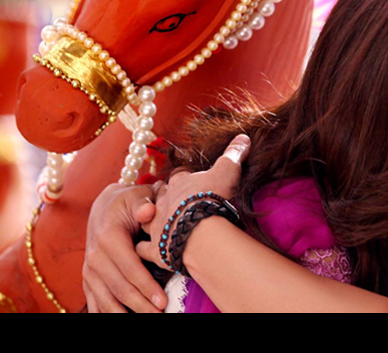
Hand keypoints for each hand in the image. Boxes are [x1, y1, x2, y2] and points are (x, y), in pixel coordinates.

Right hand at [83, 182, 166, 313]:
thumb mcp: (137, 196)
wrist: (104, 207)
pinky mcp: (88, 280)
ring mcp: (89, 271)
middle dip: (141, 306)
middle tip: (160, 316)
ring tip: (147, 319)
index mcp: (108, 238)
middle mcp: (95, 258)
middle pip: (120, 289)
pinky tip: (121, 321)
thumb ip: (145, 202)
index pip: (130, 269)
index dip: (147, 287)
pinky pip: (95, 303)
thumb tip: (148, 211)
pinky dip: (106, 315)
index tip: (163, 302)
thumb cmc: (128, 202)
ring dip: (124, 315)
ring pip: (106, 301)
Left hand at [136, 135, 250, 269]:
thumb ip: (234, 153)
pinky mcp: (155, 248)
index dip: (185, 179)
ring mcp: (157, 225)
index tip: (192, 183)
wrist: (201, 231)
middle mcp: (164, 202)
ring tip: (163, 226)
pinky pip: (143, 249)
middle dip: (169, 200)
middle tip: (179, 206)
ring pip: (148, 220)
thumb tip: (244, 137)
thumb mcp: (228, 170)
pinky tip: (148, 251)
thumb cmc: (213, 198)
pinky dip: (144, 250)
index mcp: (179, 183)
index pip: (179, 177)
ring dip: (154, 222)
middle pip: (162, 197)